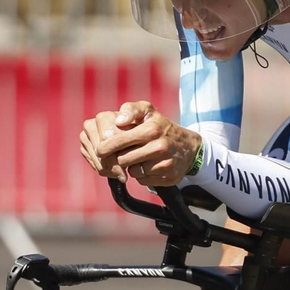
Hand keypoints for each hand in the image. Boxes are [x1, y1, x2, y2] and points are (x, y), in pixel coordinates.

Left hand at [78, 100, 201, 188]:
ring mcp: (164, 163)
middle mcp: (159, 146)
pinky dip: (142, 175)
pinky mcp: (167, 177)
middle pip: (122, 159)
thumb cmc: (161, 127)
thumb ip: (131, 109)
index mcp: (151, 129)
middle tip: (123, 153)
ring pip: (132, 172)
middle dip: (119, 157)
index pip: (118, 141)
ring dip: (132, 166)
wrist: (189, 147)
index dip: (105, 147)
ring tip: (140, 157)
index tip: (100, 150)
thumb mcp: (148, 111)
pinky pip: (143, 180)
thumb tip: (118, 120)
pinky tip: (149, 165)